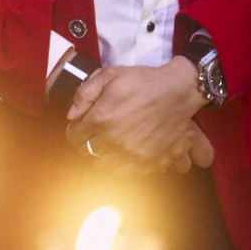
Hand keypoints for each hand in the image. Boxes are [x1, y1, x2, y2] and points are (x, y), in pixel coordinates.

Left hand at [65, 59, 213, 175]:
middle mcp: (115, 141)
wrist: (179, 91)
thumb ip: (85, 93)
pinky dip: (125, 166)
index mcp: (101, 119)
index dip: (75, 131)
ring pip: (106, 167)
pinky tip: (127, 154)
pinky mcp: (151, 162)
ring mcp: (134, 155)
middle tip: (96, 135)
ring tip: (111, 146)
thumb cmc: (143, 81)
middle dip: (88, 144)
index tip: (81, 127)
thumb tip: (72, 115)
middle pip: (88, 153)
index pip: (74, 136)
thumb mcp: (110, 75)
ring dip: (105, 157)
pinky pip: (130, 173)